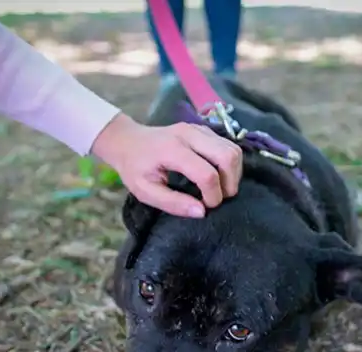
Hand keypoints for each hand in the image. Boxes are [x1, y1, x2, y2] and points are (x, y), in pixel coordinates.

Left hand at [91, 113, 241, 217]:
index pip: (207, 174)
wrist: (127, 140)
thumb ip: (173, 203)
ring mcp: (199, 129)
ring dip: (234, 173)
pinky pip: (228, 145)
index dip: (213, 195)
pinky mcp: (204, 130)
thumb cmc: (134, 167)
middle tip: (221, 197)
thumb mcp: (145, 191)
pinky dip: (230, 163)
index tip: (207, 206)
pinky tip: (219, 175)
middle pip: (227, 156)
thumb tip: (202, 212)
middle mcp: (190, 135)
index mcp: (172, 150)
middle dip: (230, 182)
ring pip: (233, 149)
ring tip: (222, 188)